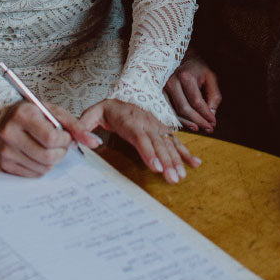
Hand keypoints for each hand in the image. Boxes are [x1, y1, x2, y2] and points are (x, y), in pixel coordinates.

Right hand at [0, 100, 99, 177]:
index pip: (51, 138)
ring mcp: (5, 150)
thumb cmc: (33, 113)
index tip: (65, 136)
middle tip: (60, 144)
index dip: (65, 140)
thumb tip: (95, 142)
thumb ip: (76, 126)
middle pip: (48, 156)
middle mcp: (9, 133)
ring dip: (53, 160)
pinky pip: (34, 174)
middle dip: (61, 152)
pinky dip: (42, 166)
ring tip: (48, 147)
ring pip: (43, 168)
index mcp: (23, 115)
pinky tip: (38, 154)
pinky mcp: (4, 164)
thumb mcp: (54, 112)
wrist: (4, 117)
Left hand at [79, 98, 200, 183]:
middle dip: (166, 161)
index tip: (156, 167)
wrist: (118, 100)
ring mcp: (156, 126)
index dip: (148, 152)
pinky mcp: (161, 130)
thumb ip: (85, 128)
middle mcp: (146, 122)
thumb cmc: (104, 111)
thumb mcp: (90, 115)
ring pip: (168, 143)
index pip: (140, 137)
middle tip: (173, 179)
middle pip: (158, 143)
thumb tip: (91, 143)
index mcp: (129, 120)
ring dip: (177, 160)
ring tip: (182, 177)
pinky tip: (195, 163)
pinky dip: (186, 152)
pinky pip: (175, 141)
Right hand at [164, 54, 220, 132]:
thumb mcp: (210, 77)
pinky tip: (188, 124)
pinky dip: (178, 120)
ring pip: (174, 112)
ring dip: (187, 123)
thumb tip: (212, 114)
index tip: (214, 122)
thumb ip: (214, 96)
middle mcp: (171, 82)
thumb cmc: (197, 69)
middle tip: (209, 128)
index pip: (196, 101)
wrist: (181, 58)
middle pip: (184, 109)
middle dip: (198, 121)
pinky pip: (168, 111)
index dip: (206, 114)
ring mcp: (163, 89)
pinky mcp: (159, 94)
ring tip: (199, 129)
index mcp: (185, 76)